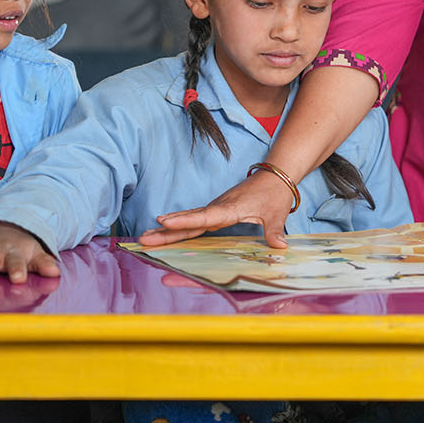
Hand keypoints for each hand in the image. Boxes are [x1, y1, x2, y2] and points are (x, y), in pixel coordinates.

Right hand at [141, 169, 295, 247]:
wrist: (274, 176)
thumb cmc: (274, 195)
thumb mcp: (277, 214)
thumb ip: (274, 231)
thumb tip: (279, 246)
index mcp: (230, 209)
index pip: (204, 217)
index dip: (184, 220)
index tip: (163, 221)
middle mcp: (218, 208)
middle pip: (188, 221)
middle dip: (166, 231)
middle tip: (144, 238)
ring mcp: (215, 209)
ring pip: (187, 221)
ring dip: (167, 230)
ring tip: (145, 238)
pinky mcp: (216, 211)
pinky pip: (193, 220)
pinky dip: (178, 226)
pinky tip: (163, 232)